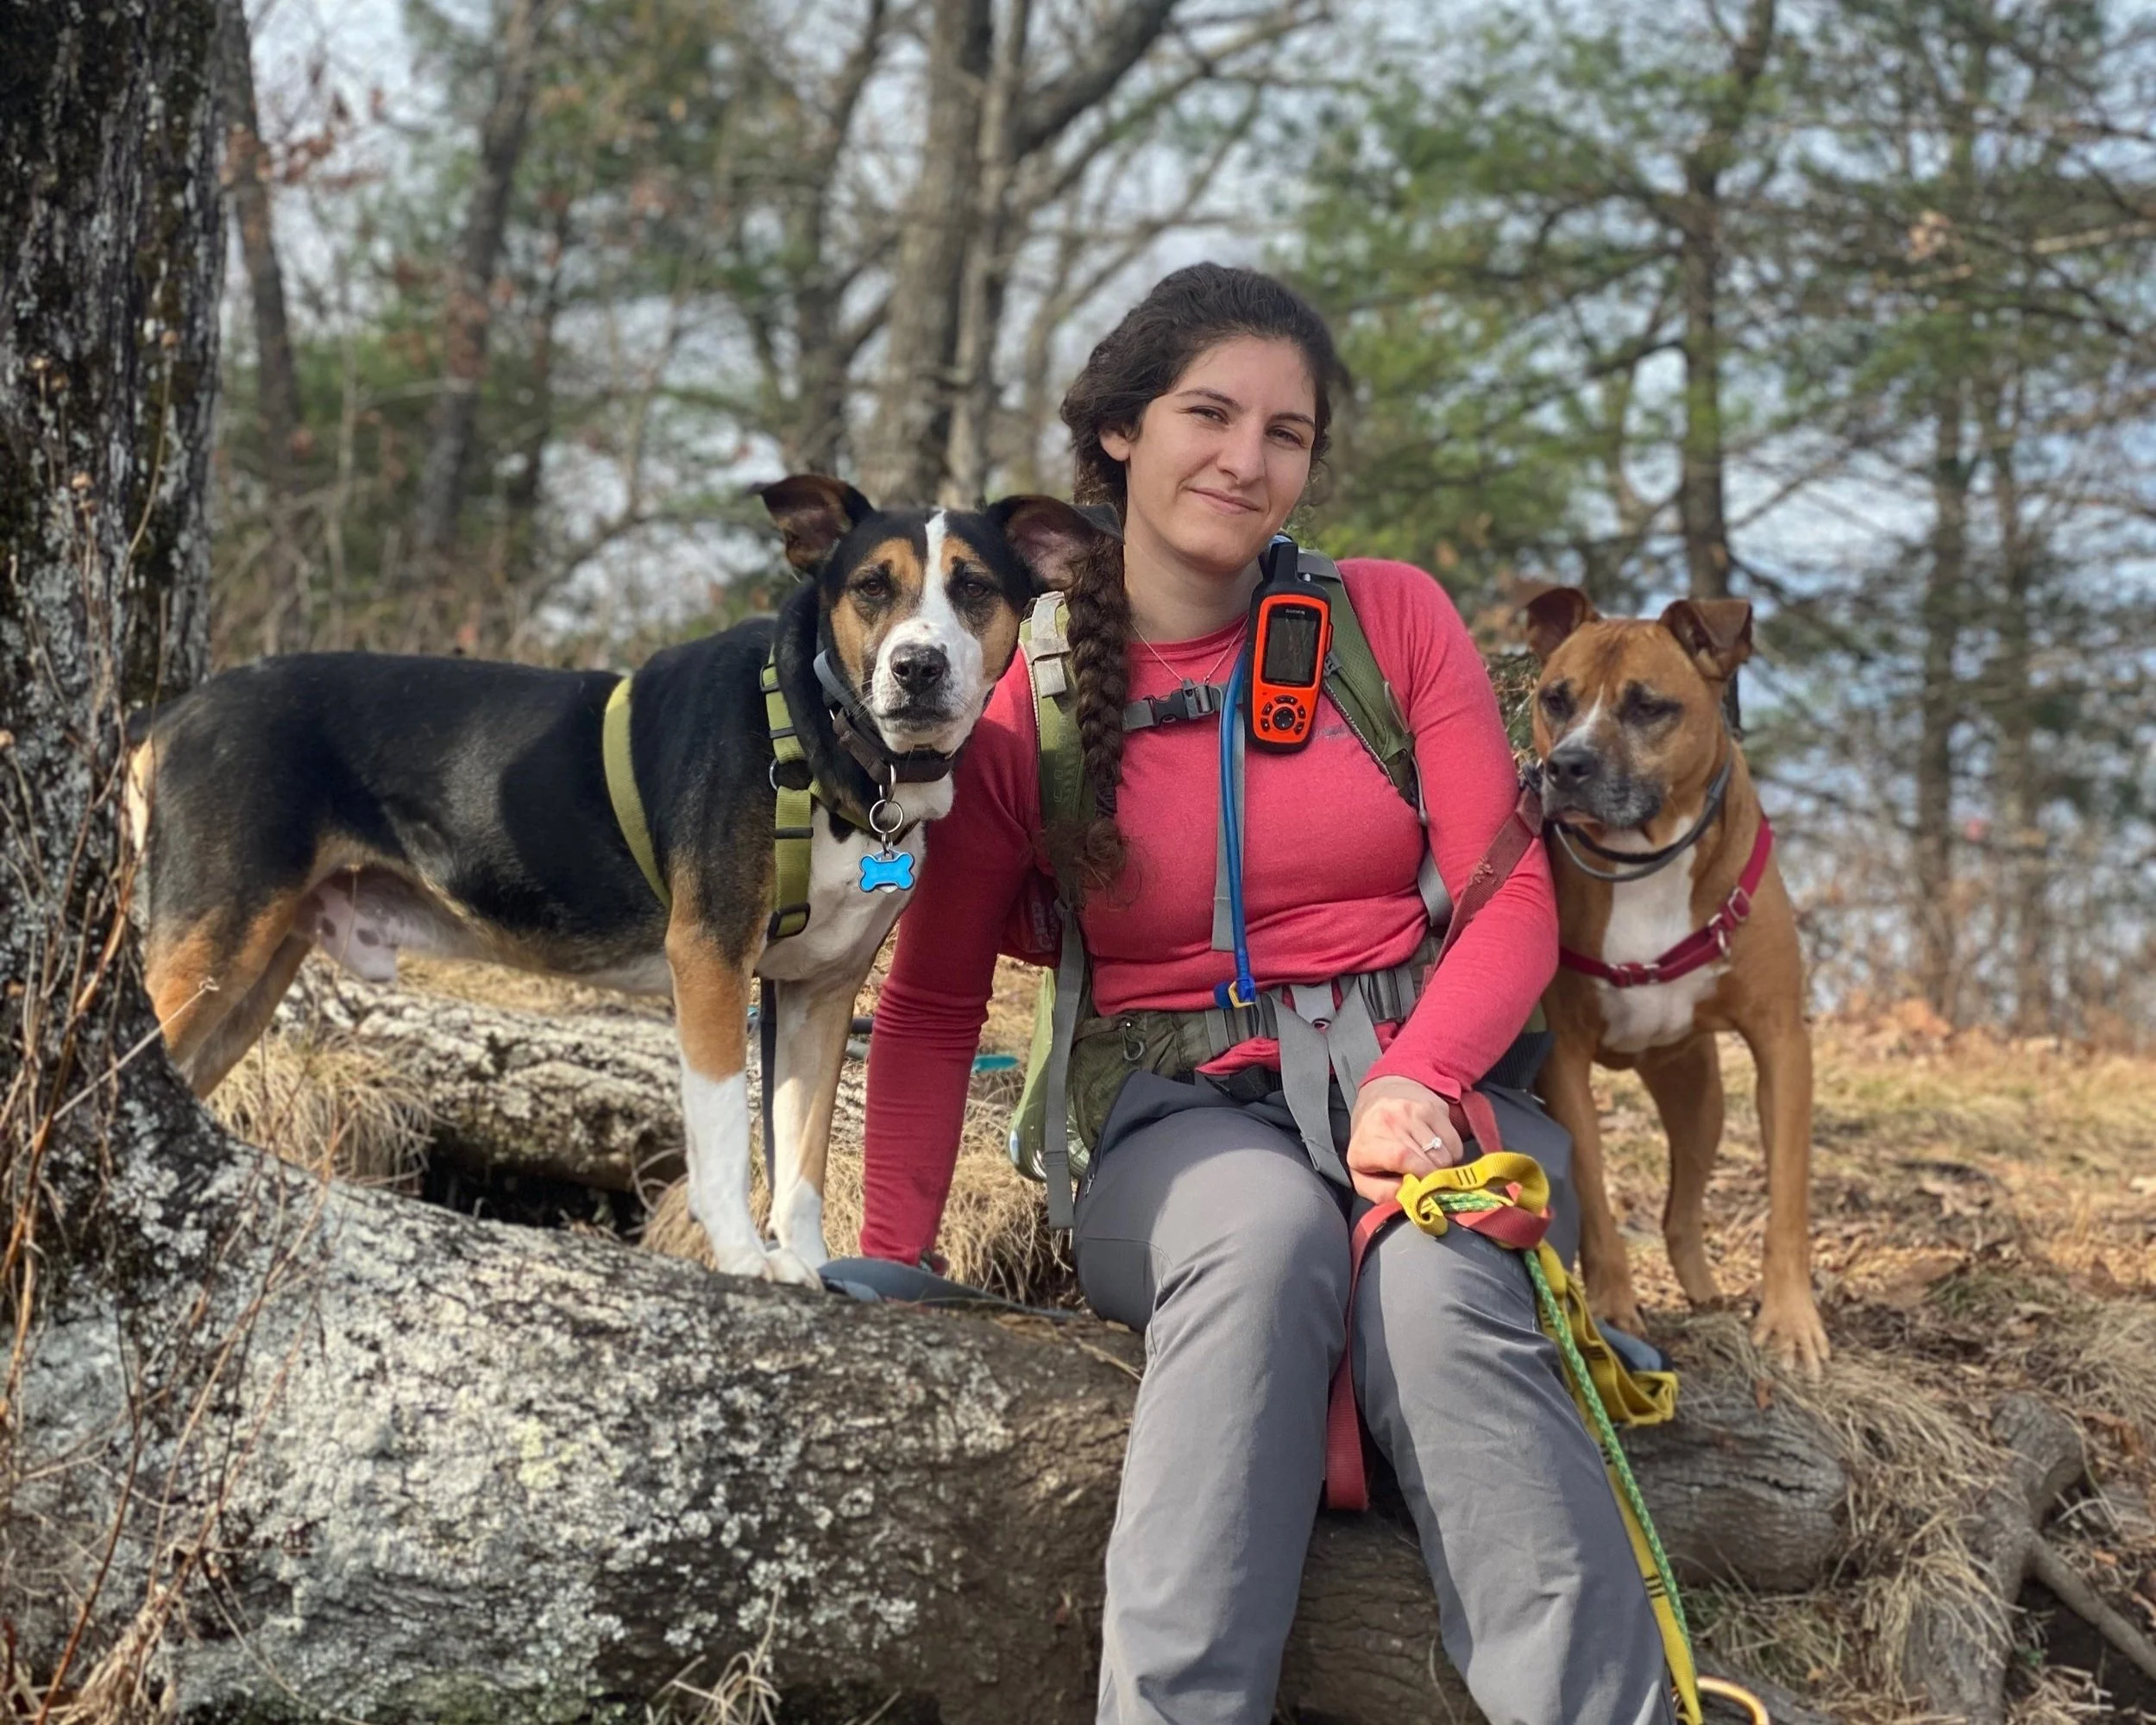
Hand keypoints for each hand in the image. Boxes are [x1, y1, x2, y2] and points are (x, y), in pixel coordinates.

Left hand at [1345, 1075, 1462, 1205]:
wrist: (1378, 1095)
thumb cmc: (1370, 1142)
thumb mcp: (1362, 1174)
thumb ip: (1381, 1192)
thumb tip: (1409, 1197)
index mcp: (1368, 1141)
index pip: (1402, 1157)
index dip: (1420, 1175)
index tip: (1425, 1188)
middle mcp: (1392, 1120)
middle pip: (1431, 1160)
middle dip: (1434, 1177)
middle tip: (1426, 1178)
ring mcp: (1415, 1110)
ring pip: (1447, 1153)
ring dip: (1444, 1165)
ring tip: (1429, 1162)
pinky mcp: (1434, 1106)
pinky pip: (1455, 1141)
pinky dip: (1451, 1152)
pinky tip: (1436, 1149)